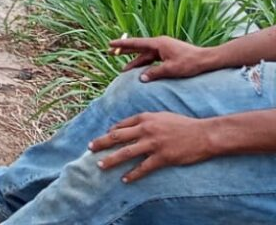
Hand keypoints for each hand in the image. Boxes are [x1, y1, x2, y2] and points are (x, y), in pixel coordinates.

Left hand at [89, 112, 218, 181]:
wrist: (205, 134)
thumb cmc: (184, 124)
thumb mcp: (162, 116)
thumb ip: (145, 120)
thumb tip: (129, 126)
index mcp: (145, 118)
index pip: (121, 125)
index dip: (109, 132)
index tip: (102, 137)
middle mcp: (146, 129)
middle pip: (117, 137)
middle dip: (101, 143)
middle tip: (89, 148)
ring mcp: (154, 144)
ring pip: (126, 153)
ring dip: (111, 160)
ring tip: (100, 165)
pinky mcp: (163, 157)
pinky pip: (143, 167)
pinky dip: (133, 174)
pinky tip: (125, 179)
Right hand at [111, 36, 213, 80]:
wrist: (207, 60)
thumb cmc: (190, 63)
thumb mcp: (171, 69)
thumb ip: (154, 73)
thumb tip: (141, 78)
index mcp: (158, 44)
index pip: (136, 43)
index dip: (122, 45)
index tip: (110, 44)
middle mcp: (160, 44)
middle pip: (138, 47)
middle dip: (125, 51)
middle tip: (111, 52)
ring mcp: (164, 49)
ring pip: (145, 55)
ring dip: (135, 61)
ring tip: (124, 69)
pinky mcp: (169, 54)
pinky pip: (153, 59)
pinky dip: (145, 64)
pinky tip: (141, 71)